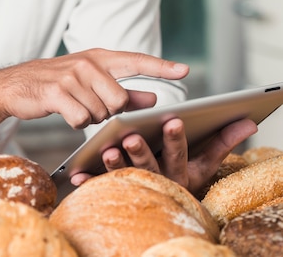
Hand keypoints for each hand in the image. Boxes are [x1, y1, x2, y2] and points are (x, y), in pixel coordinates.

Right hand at [0, 48, 188, 127]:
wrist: (17, 85)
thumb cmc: (59, 84)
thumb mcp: (92, 83)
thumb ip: (125, 92)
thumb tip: (155, 99)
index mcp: (100, 58)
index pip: (136, 61)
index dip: (162, 67)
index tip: (185, 71)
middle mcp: (88, 64)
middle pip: (120, 100)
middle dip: (109, 112)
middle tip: (91, 105)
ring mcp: (72, 77)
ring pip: (100, 113)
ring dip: (90, 118)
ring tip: (74, 106)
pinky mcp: (57, 92)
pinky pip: (81, 119)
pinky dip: (76, 123)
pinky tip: (65, 112)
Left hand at [70, 117, 257, 194]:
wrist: (167, 206)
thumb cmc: (185, 171)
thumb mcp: (206, 161)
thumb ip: (224, 140)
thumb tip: (249, 121)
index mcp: (180, 169)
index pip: (179, 152)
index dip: (175, 139)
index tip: (171, 120)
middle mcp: (159, 180)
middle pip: (150, 166)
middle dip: (141, 151)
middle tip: (130, 136)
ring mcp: (137, 187)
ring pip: (125, 176)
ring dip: (115, 165)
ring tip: (106, 150)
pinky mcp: (116, 193)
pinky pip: (101, 189)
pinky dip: (89, 181)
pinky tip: (77, 173)